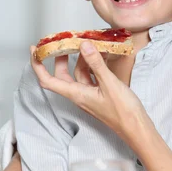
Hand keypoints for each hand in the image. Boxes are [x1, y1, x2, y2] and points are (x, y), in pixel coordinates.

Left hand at [30, 42, 150, 144]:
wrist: (136, 128)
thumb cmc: (123, 112)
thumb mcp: (109, 84)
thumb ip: (96, 64)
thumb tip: (83, 45)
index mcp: (76, 94)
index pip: (48, 80)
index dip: (37, 65)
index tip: (34, 50)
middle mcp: (79, 95)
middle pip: (62, 76)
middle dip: (61, 58)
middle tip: (64, 42)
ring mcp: (89, 96)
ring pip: (78, 75)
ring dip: (81, 60)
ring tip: (89, 45)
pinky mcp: (99, 95)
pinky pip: (91, 78)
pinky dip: (93, 66)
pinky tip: (101, 57)